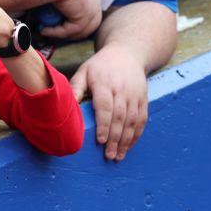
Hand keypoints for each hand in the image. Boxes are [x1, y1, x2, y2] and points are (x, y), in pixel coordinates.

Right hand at [38, 0, 101, 40]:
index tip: (60, 22)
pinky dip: (56, 32)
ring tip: (46, 30)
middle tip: (54, 31)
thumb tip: (52, 4)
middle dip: (72, 31)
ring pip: (80, 31)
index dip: (75, 20)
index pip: (88, 11)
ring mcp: (92, 9)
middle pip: (88, 25)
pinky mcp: (84, 17)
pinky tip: (44, 30)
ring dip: (63, 33)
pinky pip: (70, 31)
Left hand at [71, 45, 147, 161]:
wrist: (128, 53)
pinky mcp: (143, 100)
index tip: (99, 140)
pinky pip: (142, 120)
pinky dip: (136, 135)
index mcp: (104, 84)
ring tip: (118, 156)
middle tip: (109, 156)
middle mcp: (122, 91)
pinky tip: (129, 146)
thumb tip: (67, 106)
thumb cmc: (100, 65)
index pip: (105, 107)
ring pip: (132, 121)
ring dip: (126, 141)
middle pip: (120, 117)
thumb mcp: (84, 71)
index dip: (103, 125)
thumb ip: (75, 88)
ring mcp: (135, 96)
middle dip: (115, 139)